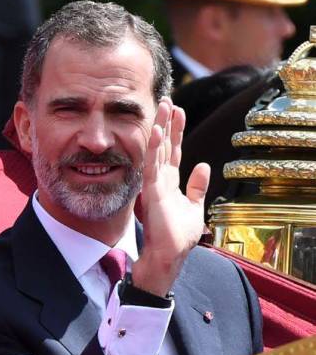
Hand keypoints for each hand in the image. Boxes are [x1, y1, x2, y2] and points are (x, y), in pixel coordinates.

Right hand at [131, 98, 209, 296]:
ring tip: (162, 106)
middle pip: (164, 146)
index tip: (178, 111)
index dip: (176, 131)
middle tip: (167, 99)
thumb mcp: (194, 208)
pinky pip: (152, 165)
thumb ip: (197, 187)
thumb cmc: (177, 237)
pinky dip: (154, 148)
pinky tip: (156, 131)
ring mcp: (154, 185)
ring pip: (157, 150)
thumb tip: (203, 165)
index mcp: (170, 183)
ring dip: (160, 128)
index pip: (173, 151)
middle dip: (167, 122)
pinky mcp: (151, 193)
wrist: (167, 256)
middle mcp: (160, 181)